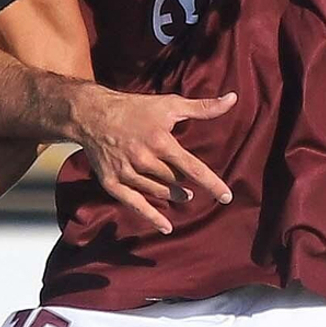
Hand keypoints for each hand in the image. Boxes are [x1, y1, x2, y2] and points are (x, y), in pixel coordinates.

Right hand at [70, 80, 235, 234]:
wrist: (92, 114)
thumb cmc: (135, 108)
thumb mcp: (170, 104)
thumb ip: (203, 107)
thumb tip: (232, 99)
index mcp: (161, 142)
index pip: (193, 168)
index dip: (212, 183)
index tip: (226, 197)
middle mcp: (144, 159)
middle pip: (175, 182)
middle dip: (185, 185)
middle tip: (191, 187)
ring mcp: (126, 172)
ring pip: (158, 192)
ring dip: (172, 196)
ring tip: (182, 196)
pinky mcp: (112, 182)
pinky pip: (135, 204)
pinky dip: (151, 217)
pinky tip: (166, 227)